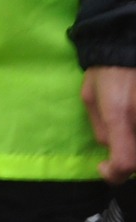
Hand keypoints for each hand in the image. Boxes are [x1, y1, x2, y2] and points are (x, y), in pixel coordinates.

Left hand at [83, 66, 135, 183]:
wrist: (127, 48)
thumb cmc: (106, 70)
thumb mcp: (90, 98)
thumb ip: (100, 128)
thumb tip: (109, 151)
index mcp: (119, 115)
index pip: (126, 162)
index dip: (115, 174)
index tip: (104, 167)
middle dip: (127, 162)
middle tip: (118, 150)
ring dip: (134, 149)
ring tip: (126, 134)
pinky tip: (131, 127)